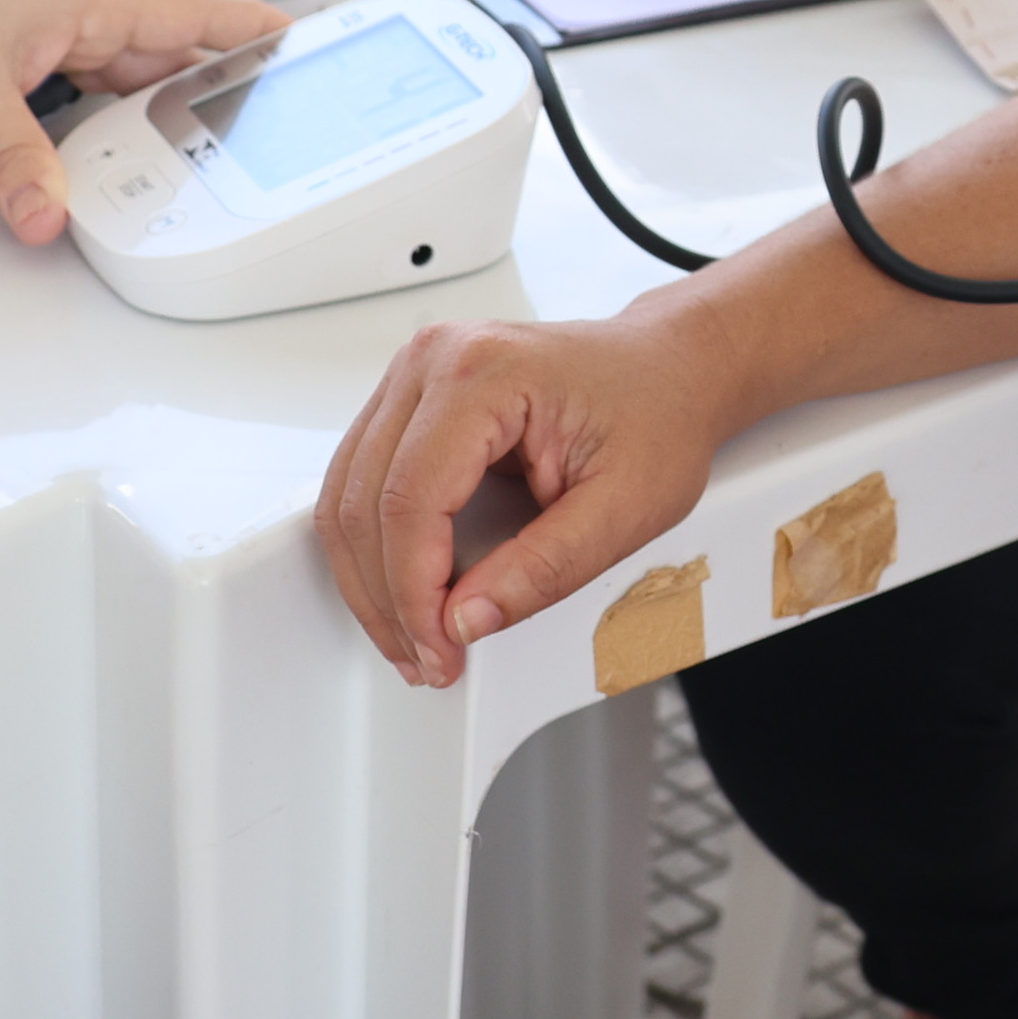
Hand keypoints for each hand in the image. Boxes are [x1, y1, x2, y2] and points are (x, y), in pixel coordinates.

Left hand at [0, 0, 282, 246]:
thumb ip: (14, 163)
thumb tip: (50, 218)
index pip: (197, 14)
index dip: (257, 33)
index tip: (310, 46)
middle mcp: (73, 5)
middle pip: (167, 52)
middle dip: (214, 89)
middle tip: (262, 129)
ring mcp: (43, 24)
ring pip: (122, 69)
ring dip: (153, 107)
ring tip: (190, 151)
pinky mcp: (11, 43)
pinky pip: (81, 80)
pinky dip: (102, 111)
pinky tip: (104, 145)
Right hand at [312, 301, 748, 685]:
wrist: (671, 369)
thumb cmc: (658, 413)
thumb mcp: (625, 507)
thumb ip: (544, 569)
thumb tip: (464, 620)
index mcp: (485, 372)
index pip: (411, 499)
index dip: (413, 591)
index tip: (438, 649)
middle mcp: (436, 359)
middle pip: (364, 499)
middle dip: (387, 597)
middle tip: (426, 659)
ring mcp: (418, 373)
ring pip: (346, 492)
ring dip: (369, 579)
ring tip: (412, 638)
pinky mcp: (413, 397)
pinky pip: (364, 478)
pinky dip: (376, 545)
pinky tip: (406, 592)